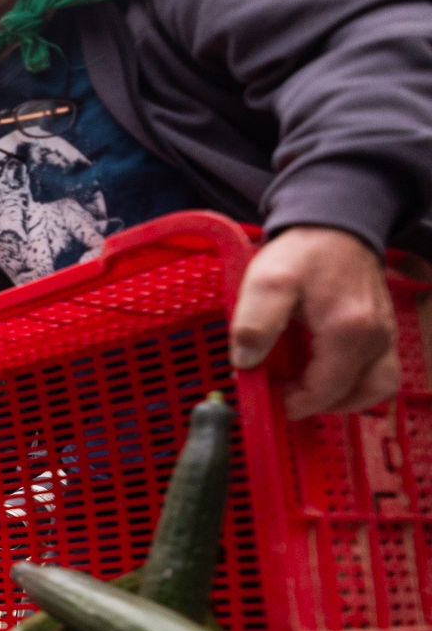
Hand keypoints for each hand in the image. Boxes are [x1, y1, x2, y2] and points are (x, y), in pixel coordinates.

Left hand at [231, 226, 399, 418]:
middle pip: (352, 396)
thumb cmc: (302, 254)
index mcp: (348, 331)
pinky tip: (326, 375)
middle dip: (314, 402)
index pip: (325, 391)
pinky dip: (355, 384)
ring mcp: (385, 336)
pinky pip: (379, 374)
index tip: (270, 399)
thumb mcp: (267, 282)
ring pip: (374, 390)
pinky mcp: (384, 333)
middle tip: (283, 393)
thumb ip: (254, 323)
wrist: (334, 226)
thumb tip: (245, 363)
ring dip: (340, 399)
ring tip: (306, 389)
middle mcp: (376, 339)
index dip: (294, 404)